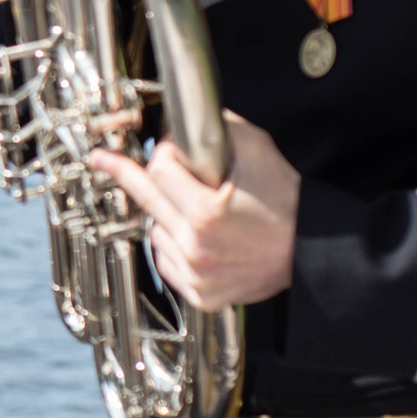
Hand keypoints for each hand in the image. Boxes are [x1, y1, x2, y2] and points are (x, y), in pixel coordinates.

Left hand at [92, 111, 300, 311]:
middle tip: (103, 159)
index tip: (171, 150)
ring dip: (165, 214)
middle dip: (126, 173)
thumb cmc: (288, 201)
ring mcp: (196, 274)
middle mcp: (196, 247)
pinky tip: (195, 237)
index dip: (165, 153)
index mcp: (207, 213)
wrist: (312, 250)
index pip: (158, 170)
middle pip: (146, 199)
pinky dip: (174, 245)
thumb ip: (217, 131)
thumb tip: (183, 123)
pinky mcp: (200, 293)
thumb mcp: (258, 150)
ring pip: (154, 231)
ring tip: (194, 209)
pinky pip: (166, 261)